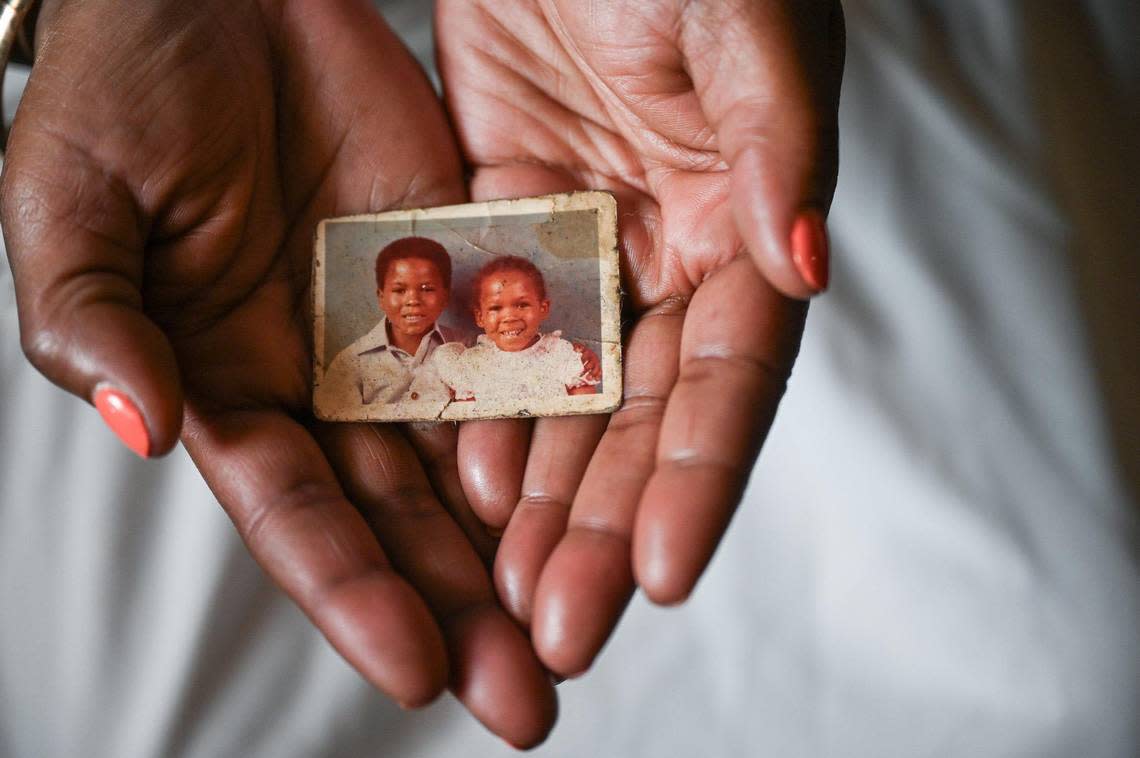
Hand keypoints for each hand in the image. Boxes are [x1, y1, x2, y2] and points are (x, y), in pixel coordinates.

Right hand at [2, 0, 553, 744]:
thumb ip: (94, 324)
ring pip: (474, 460)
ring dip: (523, 547)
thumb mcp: (74, 210)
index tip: (415, 669)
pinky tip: (602, 485)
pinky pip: (524, 353)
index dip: (351, 592)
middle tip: (525, 702)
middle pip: (402, 519)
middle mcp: (326, 383)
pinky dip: (559, 421)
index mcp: (227, 391)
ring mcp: (404, 332)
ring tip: (579, 626)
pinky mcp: (467, 270)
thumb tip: (144, 427)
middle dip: (460, 612)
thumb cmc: (122, 93)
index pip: (297, 515)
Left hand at [437, 0, 843, 674]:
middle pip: (640, 416)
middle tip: (560, 627)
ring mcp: (583, 247)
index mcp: (747, 225)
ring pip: (562, 395)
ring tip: (504, 589)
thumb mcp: (743, 23)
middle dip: (603, 523)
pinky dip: (472, 407)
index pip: (731, 379)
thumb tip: (803, 271)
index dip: (699, 476)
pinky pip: (485, 334)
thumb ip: (778, 144)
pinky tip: (454, 482)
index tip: (659, 572)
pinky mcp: (499, 224)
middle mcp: (670, 255)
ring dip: (536, 494)